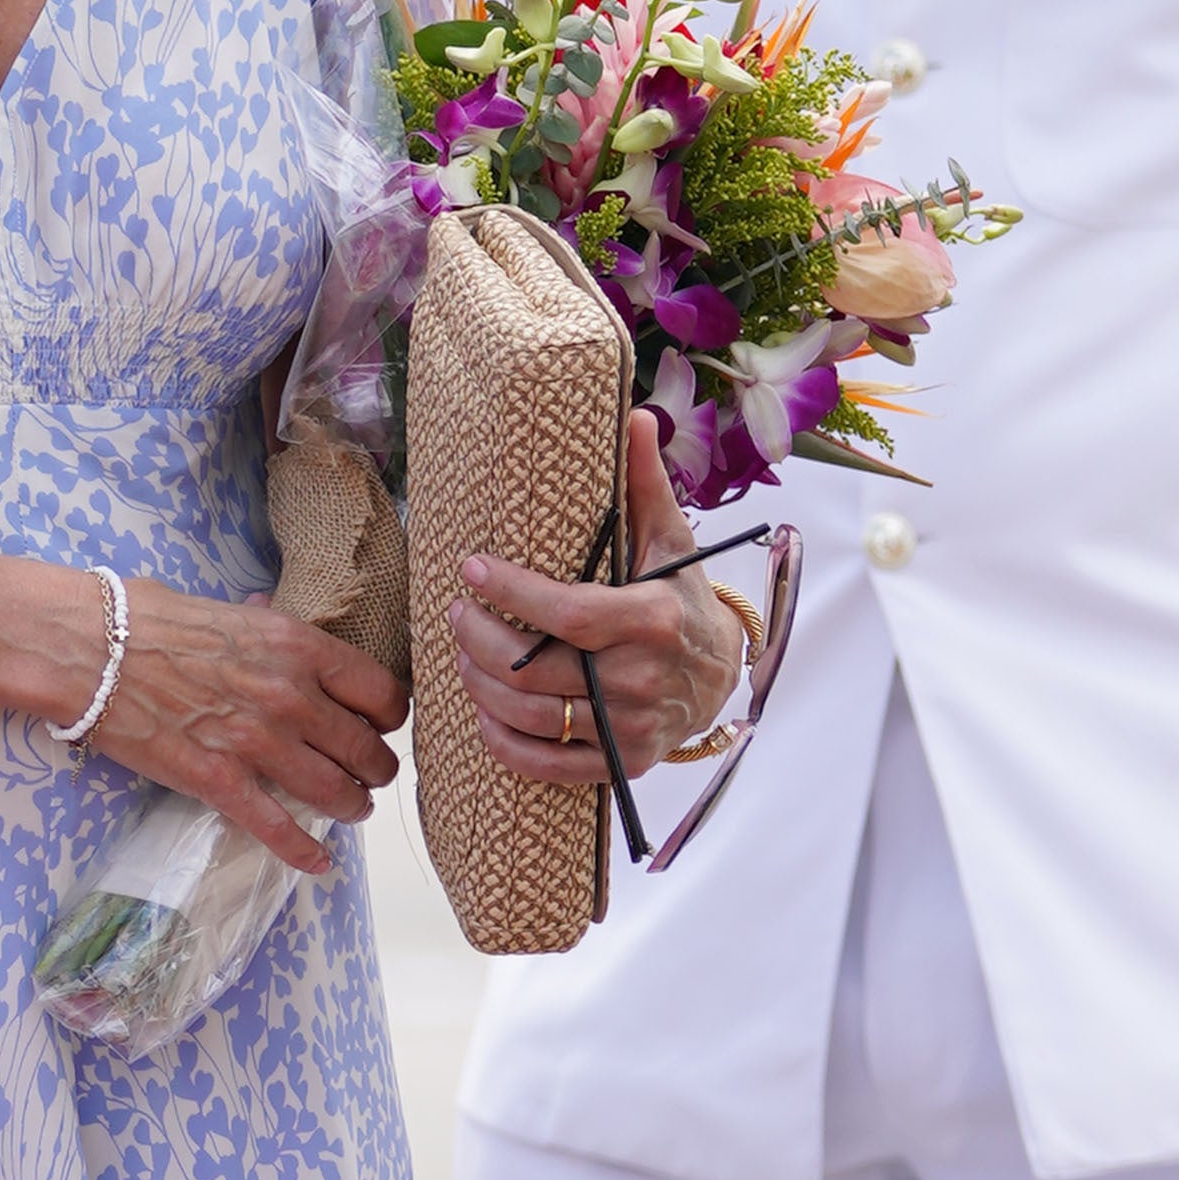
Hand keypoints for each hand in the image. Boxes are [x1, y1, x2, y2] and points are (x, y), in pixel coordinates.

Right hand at [89, 586, 403, 875]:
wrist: (90, 650)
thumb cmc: (148, 620)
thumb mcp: (228, 610)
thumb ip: (265, 626)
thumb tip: (270, 616)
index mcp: (298, 647)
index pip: (380, 693)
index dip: (390, 718)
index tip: (382, 727)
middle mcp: (290, 697)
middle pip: (365, 749)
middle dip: (376, 770)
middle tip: (371, 777)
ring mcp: (256, 743)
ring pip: (335, 792)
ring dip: (352, 807)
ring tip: (351, 810)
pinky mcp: (218, 781)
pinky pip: (276, 827)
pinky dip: (303, 850)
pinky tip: (318, 862)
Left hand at [443, 413, 748, 789]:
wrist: (722, 677)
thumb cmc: (682, 598)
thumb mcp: (670, 540)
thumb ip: (645, 484)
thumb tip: (634, 416)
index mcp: (652, 619)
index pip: (566, 613)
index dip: (511, 593)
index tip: (472, 569)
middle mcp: (640, 679)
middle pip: (533, 669)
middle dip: (479, 641)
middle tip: (457, 615)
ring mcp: (628, 727)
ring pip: (529, 715)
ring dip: (480, 685)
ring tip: (461, 654)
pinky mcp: (618, 763)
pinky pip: (544, 763)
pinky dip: (502, 741)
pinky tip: (482, 713)